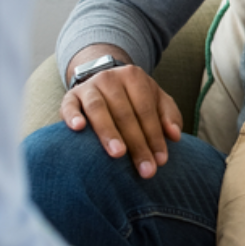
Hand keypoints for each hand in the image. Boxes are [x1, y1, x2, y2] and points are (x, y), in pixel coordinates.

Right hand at [60, 47, 180, 178]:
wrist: (103, 81)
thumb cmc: (134, 98)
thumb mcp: (156, 100)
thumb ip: (168, 116)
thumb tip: (175, 135)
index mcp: (134, 77)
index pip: (146, 109)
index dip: (155, 135)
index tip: (161, 161)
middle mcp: (110, 78)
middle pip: (125, 113)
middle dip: (137, 143)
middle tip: (145, 169)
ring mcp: (88, 86)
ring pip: (98, 109)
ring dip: (109, 132)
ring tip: (118, 154)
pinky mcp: (69, 97)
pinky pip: (69, 106)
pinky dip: (72, 116)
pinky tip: (79, 129)